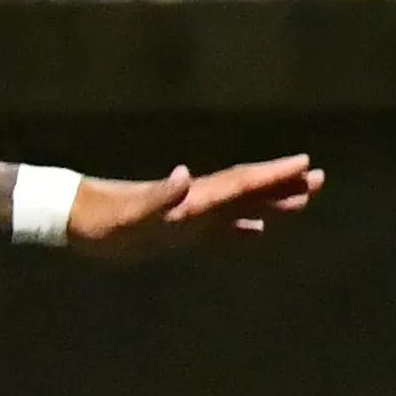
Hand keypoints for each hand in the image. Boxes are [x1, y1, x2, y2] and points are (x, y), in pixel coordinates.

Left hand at [68, 156, 323, 258]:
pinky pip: (219, 229)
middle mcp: (195, 202)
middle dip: (282, 185)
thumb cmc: (100, 219)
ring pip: (239, 207)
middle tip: (320, 179)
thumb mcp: (127, 214)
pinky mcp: (177, 231)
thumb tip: (183, 177)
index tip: (305, 165)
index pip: (238, 183)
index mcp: (191, 198)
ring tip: (303, 199)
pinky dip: (241, 228)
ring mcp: (188, 216)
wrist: (76, 221)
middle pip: (246, 190)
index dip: (271, 176)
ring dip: (269, 203)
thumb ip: (157, 198)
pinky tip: (258, 231)